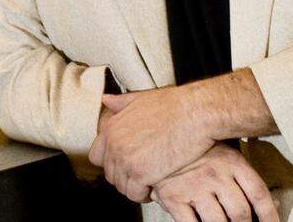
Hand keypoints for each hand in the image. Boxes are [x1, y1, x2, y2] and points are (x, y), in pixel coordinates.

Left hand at [88, 87, 214, 201]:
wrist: (195, 113)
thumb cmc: (174, 105)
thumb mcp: (140, 98)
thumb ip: (121, 103)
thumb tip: (107, 100)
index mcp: (112, 127)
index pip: (97, 156)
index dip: (112, 162)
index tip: (125, 164)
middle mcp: (115, 144)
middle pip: (110, 174)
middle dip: (126, 176)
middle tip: (141, 175)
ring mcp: (127, 160)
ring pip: (122, 186)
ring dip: (136, 187)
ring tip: (149, 182)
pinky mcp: (142, 173)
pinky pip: (135, 194)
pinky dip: (145, 194)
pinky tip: (155, 186)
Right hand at [151, 144, 277, 221]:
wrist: (159, 135)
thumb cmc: (198, 148)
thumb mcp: (227, 153)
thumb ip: (247, 178)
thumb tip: (276, 201)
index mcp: (232, 161)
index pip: (259, 194)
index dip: (270, 216)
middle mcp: (215, 174)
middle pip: (240, 213)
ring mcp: (194, 187)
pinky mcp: (173, 198)